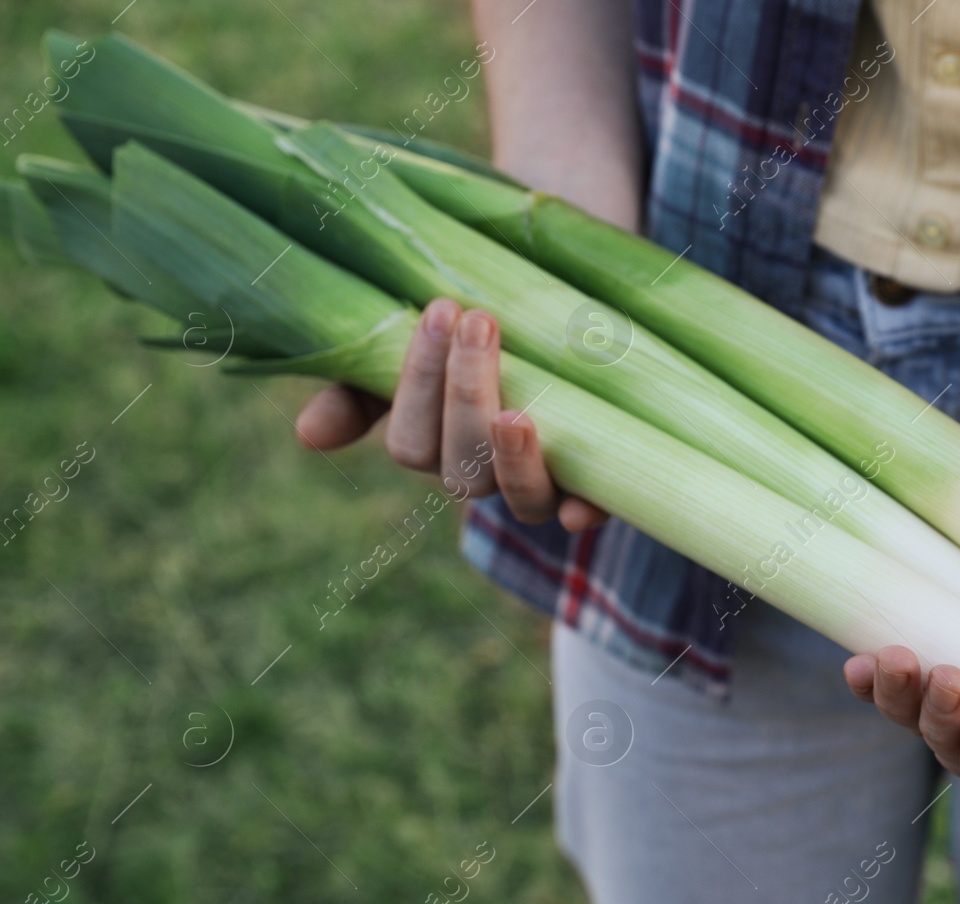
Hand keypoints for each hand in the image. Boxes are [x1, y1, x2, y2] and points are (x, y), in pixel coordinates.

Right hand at [293, 298, 607, 530]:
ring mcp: (546, 481)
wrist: (572, 291)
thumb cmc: (481, 322)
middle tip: (480, 321)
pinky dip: (587, 511)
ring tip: (515, 415)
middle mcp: (489, 473)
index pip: (410, 440)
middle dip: (465, 396)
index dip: (417, 382)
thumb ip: (364, 382)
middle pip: (462, 469)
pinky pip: (597, 508)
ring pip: (522, 500)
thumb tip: (310, 436)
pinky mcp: (604, 478)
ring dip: (514, 463)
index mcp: (438, 443)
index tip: (441, 308)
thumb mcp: (422, 339)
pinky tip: (581, 509)